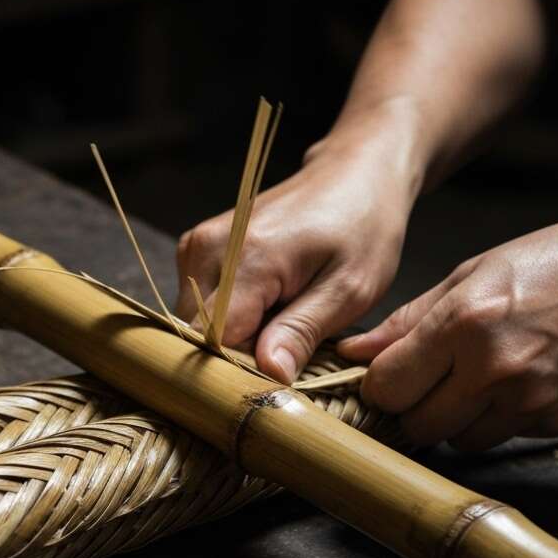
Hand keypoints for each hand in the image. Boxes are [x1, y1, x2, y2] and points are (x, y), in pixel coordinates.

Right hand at [175, 114, 420, 383]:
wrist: (352, 174)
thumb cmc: (362, 228)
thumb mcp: (350, 288)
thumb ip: (303, 332)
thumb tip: (269, 376)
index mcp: (247, 259)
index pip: (214, 343)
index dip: (242, 372)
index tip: (276, 383)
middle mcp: (208, 250)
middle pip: (199, 337)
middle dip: (237, 358)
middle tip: (289, 354)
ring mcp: (196, 247)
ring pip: (196, 326)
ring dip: (235, 338)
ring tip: (283, 322)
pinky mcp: (195, 250)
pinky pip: (200, 306)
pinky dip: (231, 317)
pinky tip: (268, 305)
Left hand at [339, 204, 557, 449]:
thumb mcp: (473, 274)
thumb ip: (410, 319)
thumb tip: (355, 351)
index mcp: (464, 323)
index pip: (388, 386)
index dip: (381, 385)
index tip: (389, 376)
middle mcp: (494, 369)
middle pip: (418, 425)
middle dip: (414, 408)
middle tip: (432, 381)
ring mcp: (531, 401)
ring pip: (461, 440)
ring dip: (459, 418)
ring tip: (482, 377)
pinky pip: (507, 436)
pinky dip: (503, 418)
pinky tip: (522, 380)